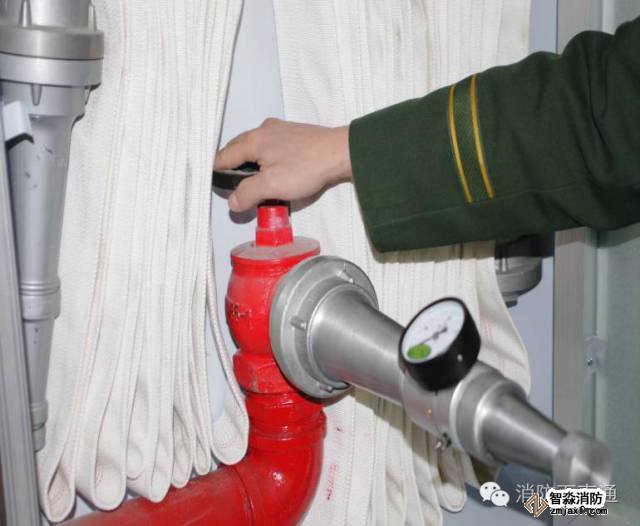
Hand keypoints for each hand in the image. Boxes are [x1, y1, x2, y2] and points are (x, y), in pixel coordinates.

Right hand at [214, 118, 351, 211]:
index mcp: (252, 140)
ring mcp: (280, 131)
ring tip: (254, 184)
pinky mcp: (294, 135)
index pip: (223, 157)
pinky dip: (266, 160)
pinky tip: (274, 173)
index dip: (216, 174)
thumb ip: (247, 194)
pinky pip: (271, 148)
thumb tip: (232, 202)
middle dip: (233, 169)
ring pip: (255, 149)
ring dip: (251, 165)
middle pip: (237, 151)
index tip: (215, 187)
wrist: (341, 152)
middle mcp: (263, 130)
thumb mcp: (271, 186)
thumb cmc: (307, 167)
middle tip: (234, 189)